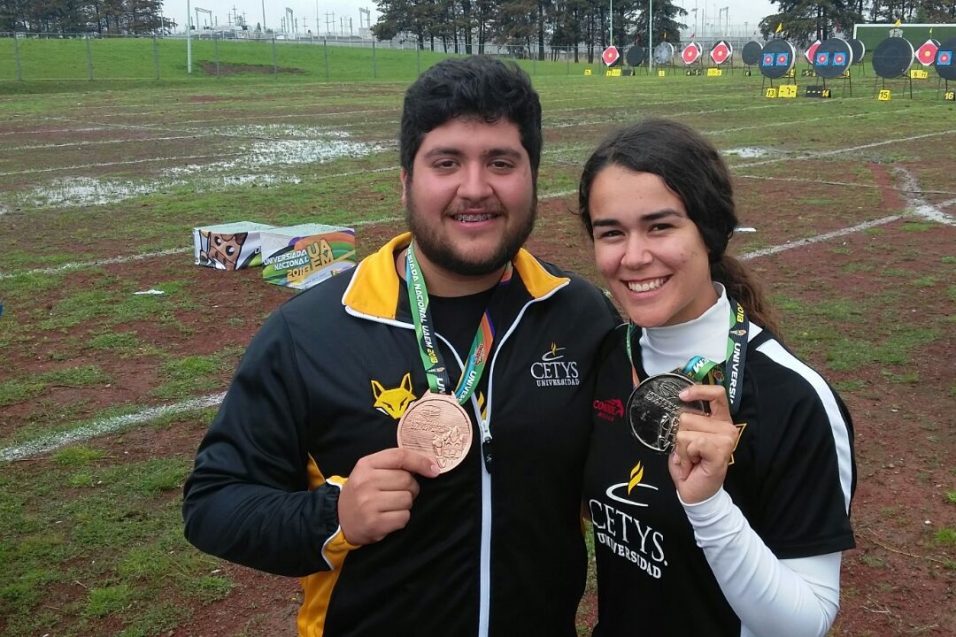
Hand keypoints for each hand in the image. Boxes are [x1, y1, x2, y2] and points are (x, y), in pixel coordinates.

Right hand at [338, 448, 439, 544]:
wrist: (338, 518)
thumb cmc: (362, 492)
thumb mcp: (370, 470)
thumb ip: (394, 464)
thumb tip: (430, 466)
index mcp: (366, 464)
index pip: (400, 456)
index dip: (421, 462)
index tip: (434, 470)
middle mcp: (366, 482)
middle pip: (407, 480)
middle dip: (410, 488)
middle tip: (397, 493)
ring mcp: (368, 503)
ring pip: (407, 500)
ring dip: (405, 504)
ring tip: (390, 506)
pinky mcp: (374, 523)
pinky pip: (403, 517)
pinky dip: (400, 519)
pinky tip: (388, 517)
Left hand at [667, 384, 739, 503]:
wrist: (694, 492)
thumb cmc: (690, 465)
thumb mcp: (684, 438)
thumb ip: (684, 421)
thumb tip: (676, 404)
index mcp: (718, 419)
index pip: (717, 394)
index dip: (699, 390)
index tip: (682, 395)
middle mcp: (726, 426)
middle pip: (688, 415)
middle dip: (679, 435)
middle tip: (688, 452)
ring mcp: (726, 438)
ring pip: (686, 430)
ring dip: (682, 448)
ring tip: (690, 458)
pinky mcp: (722, 450)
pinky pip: (693, 442)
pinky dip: (686, 455)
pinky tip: (693, 464)